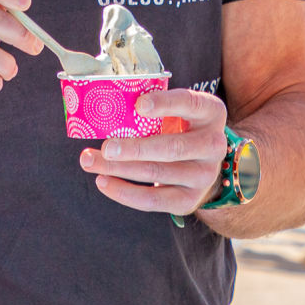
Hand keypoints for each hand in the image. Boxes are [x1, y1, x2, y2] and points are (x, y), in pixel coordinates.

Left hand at [79, 89, 226, 216]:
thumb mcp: (175, 109)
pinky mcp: (189, 200)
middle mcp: (214, 145)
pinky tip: (103, 181)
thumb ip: (153, 106)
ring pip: (157, 174)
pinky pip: (152, 200)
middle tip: (106, 147)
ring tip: (90, 161)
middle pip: (173, 148)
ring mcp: (204, 176)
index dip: (165, 104)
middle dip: (135, 148)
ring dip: (119, 168)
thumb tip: (110, 106)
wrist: (200, 162)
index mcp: (211, 113)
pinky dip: (124, 192)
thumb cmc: (179, 126)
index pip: (190, 103)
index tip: (138, 105)